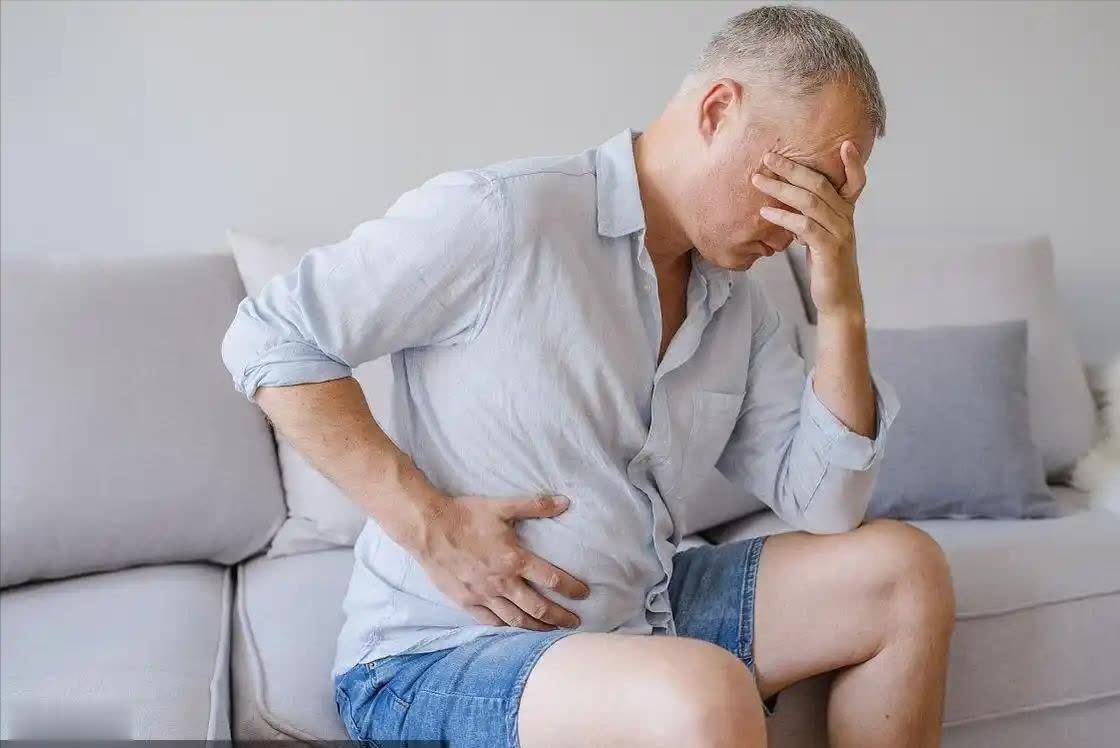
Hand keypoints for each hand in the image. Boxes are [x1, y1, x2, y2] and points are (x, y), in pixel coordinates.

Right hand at [413, 493, 589, 629]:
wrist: (428, 528)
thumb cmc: (465, 515)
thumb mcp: (502, 506)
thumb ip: (535, 506)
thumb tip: (565, 502)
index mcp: (514, 559)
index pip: (552, 579)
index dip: (571, 588)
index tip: (584, 594)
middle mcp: (502, 582)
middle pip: (538, 608)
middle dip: (559, 618)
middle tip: (575, 623)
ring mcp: (483, 595)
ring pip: (516, 620)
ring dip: (536, 627)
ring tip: (550, 631)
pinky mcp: (466, 601)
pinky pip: (491, 621)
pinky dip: (506, 627)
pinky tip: (514, 628)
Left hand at [751, 141, 866, 320]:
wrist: (838, 299)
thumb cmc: (826, 266)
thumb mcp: (821, 236)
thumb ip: (811, 217)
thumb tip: (788, 201)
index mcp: (846, 212)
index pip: (856, 182)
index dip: (854, 163)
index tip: (845, 143)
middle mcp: (846, 218)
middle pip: (820, 184)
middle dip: (793, 168)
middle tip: (768, 157)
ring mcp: (840, 233)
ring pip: (810, 201)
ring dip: (781, 188)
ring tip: (757, 180)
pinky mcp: (829, 249)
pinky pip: (804, 226)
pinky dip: (783, 217)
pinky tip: (765, 213)